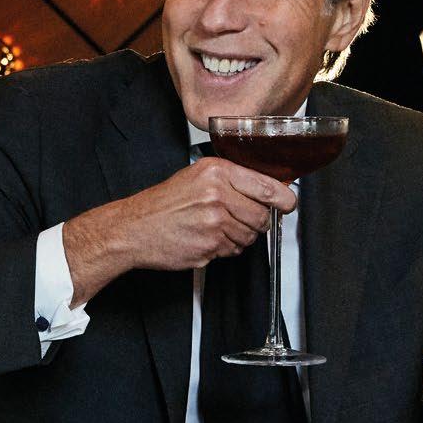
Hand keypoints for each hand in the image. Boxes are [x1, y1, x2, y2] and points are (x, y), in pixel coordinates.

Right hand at [62, 158, 297, 306]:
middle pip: (262, 215)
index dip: (284, 198)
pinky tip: (207, 238)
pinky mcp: (210, 245)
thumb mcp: (198, 176)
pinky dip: (225, 248)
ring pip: (250, 235)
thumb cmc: (164, 203)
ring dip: (240, 236)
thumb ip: (233, 180)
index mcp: (217, 172)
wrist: (134, 228)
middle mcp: (217, 194)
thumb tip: (270, 188)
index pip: (267, 186)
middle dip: (257, 221)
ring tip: (216, 227)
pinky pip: (234, 250)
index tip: (288, 203)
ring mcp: (214, 222)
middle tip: (240, 218)